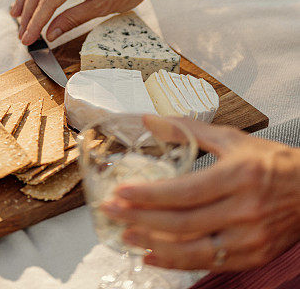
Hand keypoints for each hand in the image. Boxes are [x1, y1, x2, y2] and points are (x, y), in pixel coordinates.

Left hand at [101, 117, 299, 271]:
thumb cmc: (271, 162)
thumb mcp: (232, 139)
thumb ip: (188, 130)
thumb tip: (149, 119)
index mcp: (238, 176)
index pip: (184, 191)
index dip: (149, 195)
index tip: (121, 193)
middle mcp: (243, 210)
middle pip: (183, 221)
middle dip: (142, 219)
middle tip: (112, 212)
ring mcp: (249, 238)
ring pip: (193, 248)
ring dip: (154, 244)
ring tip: (126, 236)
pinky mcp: (252, 256)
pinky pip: (208, 264)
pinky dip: (177, 262)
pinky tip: (153, 255)